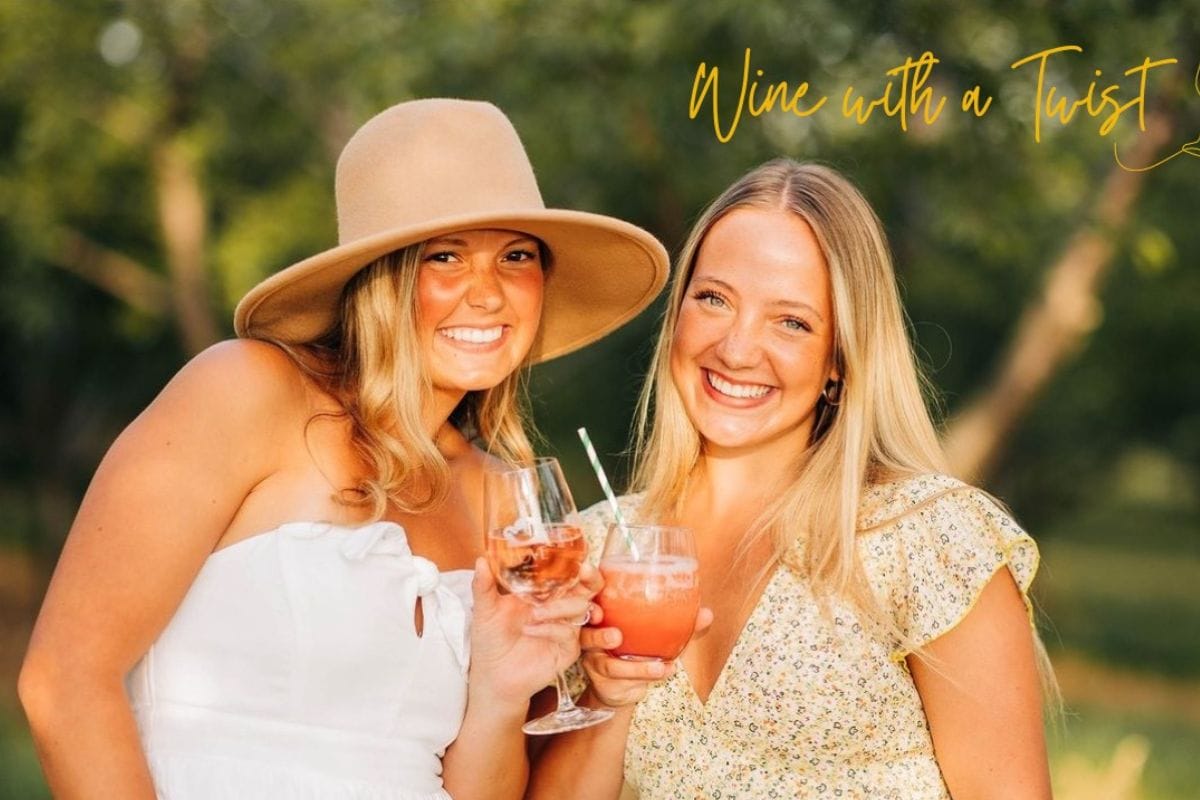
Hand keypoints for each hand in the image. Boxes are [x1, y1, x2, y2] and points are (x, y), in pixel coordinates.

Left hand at [467, 559, 599, 707]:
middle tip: (584, 571)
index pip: (567, 573)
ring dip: (560, 606)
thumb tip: (482, 560)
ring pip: (580, 608)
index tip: (577, 556)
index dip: (575, 563)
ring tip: (535, 613)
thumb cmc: (491, 640)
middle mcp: (559, 607)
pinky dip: (551, 628)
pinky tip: (531, 630)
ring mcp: (565, 628)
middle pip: (587, 588)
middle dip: (591, 578)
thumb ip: (484, 585)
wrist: (493, 675)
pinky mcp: (567, 649)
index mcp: (543, 593)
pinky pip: (568, 633)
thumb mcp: (485, 610)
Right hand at [579, 605, 712, 707]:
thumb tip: (707, 614)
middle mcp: (591, 639)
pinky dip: (644, 679)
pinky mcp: (602, 685)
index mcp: (601, 618)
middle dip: (600, 635)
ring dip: (636, 667)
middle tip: (617, 636)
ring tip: (660, 667)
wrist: (621, 689)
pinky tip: (664, 673)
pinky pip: (622, 683)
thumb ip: (680, 625)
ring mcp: (594, 664)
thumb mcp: (654, 635)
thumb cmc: (637, 650)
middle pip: (587, 636)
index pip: (589, 606)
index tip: (598, 607)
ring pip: (609, 666)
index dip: (590, 605)